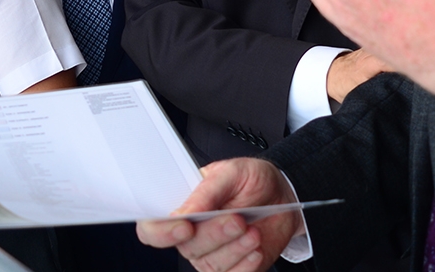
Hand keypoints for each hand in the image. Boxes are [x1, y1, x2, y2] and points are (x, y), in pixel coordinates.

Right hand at [137, 158, 301, 271]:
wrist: (281, 196)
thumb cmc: (251, 180)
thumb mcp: (231, 172)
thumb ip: (207, 191)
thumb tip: (185, 212)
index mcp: (183, 207)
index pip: (153, 228)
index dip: (161, 232)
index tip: (186, 226)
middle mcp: (192, 235)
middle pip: (187, 248)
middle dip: (215, 234)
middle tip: (237, 218)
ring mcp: (210, 255)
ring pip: (212, 265)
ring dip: (235, 248)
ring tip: (252, 230)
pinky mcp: (232, 269)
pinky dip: (246, 264)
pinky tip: (255, 247)